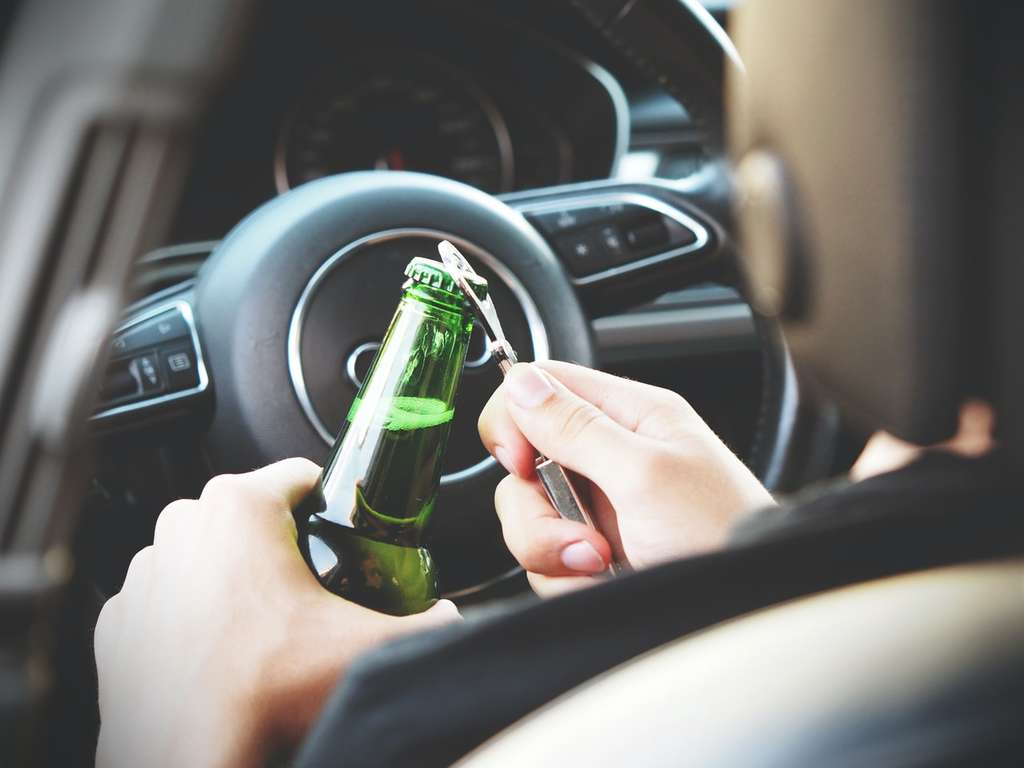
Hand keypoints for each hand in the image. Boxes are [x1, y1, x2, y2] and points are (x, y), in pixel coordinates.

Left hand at [94, 458, 458, 767]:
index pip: (300, 475)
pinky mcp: (117, 619)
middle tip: (310, 588)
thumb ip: (428, 622)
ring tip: (263, 625)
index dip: (331, 501)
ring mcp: (143, 572)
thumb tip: (451, 617)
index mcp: (240, 507)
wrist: (192, 756)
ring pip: (204, 552)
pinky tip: (219, 648)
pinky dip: (189, 614)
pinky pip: (166, 597)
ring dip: (231, 576)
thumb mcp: (369, 646)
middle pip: (251, 514)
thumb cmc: (264, 693)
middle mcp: (182, 525)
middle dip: (281, 541)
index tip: (341, 530)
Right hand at [478, 362, 773, 595]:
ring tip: (602, 563)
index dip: (515, 420)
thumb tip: (521, 382)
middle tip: (581, 534)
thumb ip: (578, 427)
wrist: (742, 611)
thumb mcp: (646, 474)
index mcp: (631, 415)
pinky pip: (544, 560)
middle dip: (538, 508)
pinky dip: (565, 578)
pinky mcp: (592, 554)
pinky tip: (603, 581)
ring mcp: (599, 508)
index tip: (521, 463)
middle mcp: (609, 456)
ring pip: (528, 516)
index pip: (542, 386)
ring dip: (553, 550)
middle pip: (523, 462)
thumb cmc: (722, 536)